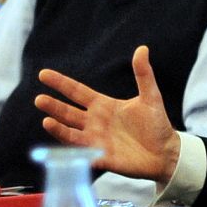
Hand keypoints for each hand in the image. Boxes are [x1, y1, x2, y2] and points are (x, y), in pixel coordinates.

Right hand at [34, 45, 181, 181]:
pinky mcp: (101, 158)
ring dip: (58, 128)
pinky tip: (66, 150)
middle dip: (54, 106)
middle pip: (68, 112)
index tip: (43, 75)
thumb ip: (143, 75)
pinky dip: (73, 152)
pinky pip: (83, 154)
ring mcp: (96, 140)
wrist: (166, 153)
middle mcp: (95, 122)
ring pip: (71, 133)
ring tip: (47, 121)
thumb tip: (142, 49)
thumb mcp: (150, 97)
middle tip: (39, 99)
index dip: (61, 83)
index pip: (77, 92)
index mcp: (103, 105)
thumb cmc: (157, 125)